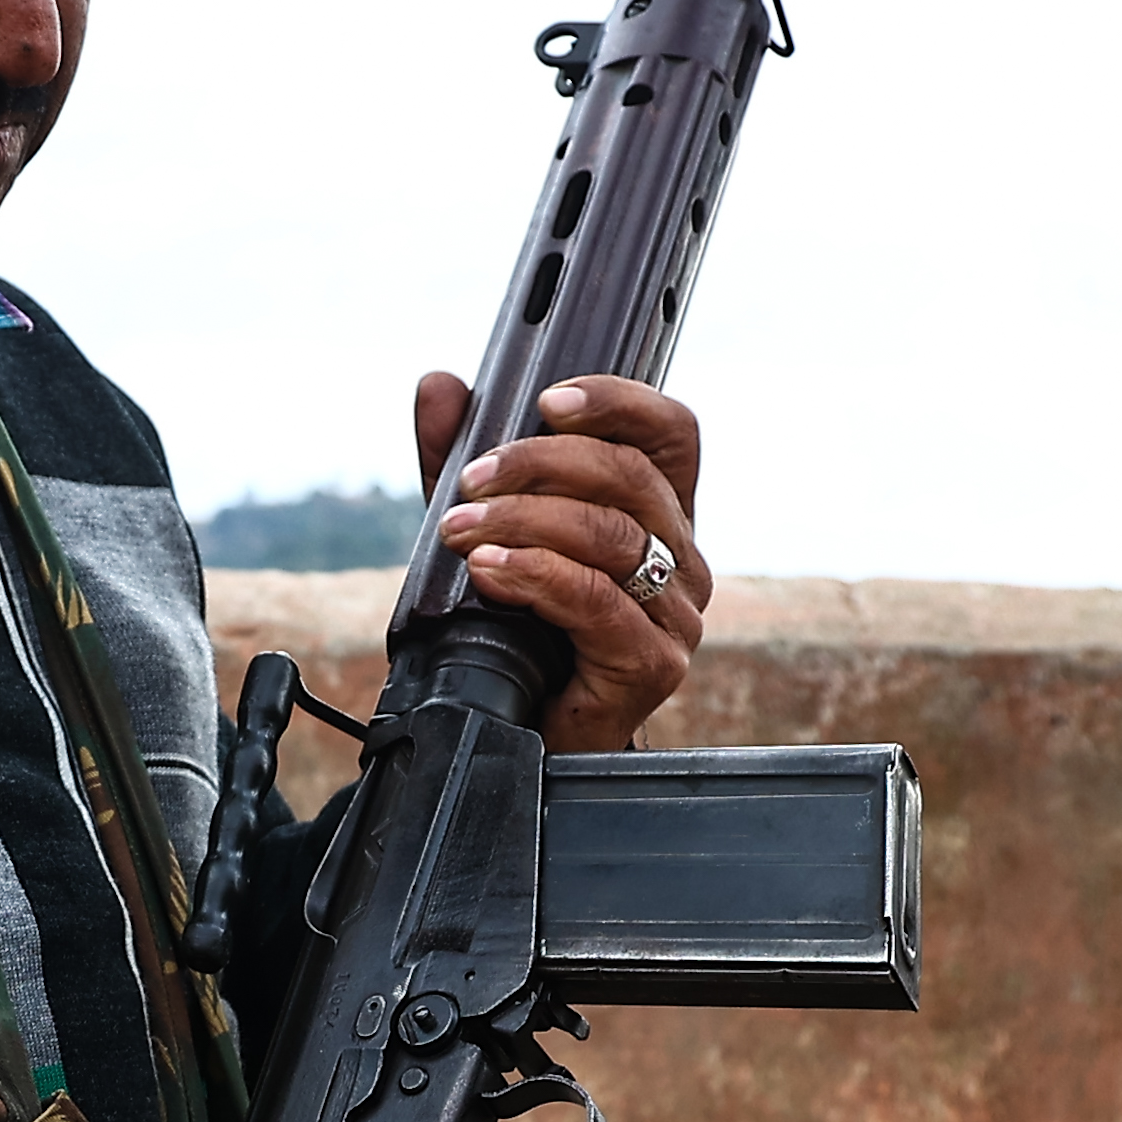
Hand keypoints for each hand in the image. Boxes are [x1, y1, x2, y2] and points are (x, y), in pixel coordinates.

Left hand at [405, 372, 707, 755]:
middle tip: (468, 482)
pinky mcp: (653, 665)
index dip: (619, 402)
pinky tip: (488, 570)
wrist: (524, 735)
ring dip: (524, 521)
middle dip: (540, 464)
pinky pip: (597, 600)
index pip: (670, 434)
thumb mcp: (487, 528)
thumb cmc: (518, 631)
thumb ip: (464, 461)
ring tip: (460, 530)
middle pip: (631, 477)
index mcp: (660, 514)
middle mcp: (682, 559)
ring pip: (611, 536)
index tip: (548, 399)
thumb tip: (439, 386)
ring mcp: (676, 614)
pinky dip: (535, 574)